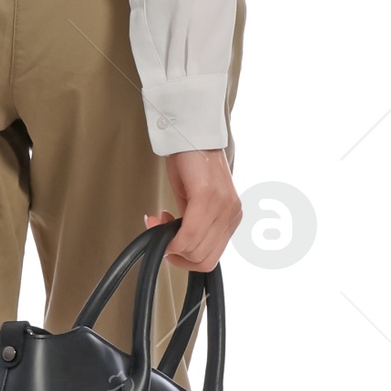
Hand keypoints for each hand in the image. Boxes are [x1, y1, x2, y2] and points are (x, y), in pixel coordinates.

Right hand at [147, 149, 240, 270]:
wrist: (191, 131)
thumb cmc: (191, 161)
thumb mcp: (195, 200)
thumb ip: (192, 223)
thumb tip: (177, 243)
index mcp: (232, 217)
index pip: (211, 258)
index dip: (184, 258)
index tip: (167, 240)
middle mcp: (232, 214)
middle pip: (204, 260)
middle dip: (175, 255)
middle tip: (160, 232)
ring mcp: (223, 206)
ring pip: (195, 251)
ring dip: (170, 244)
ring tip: (158, 221)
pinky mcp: (208, 196)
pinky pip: (189, 234)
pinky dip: (171, 238)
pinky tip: (159, 221)